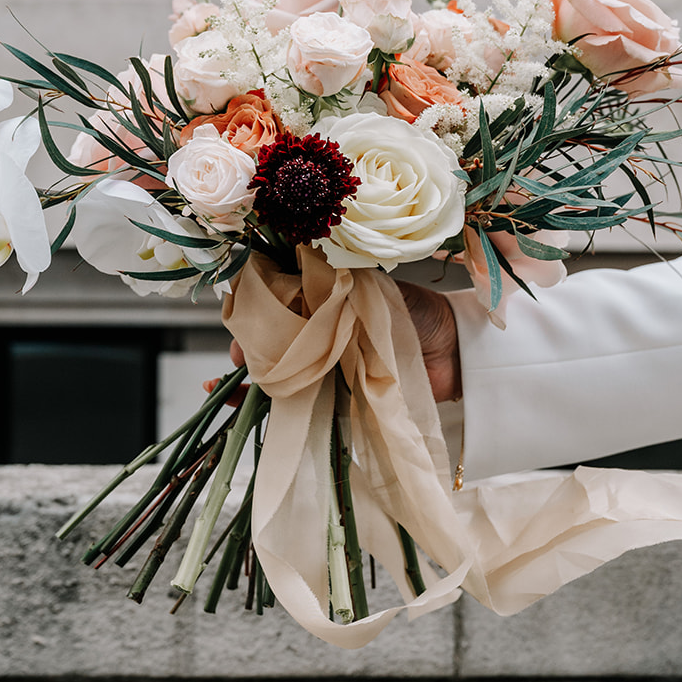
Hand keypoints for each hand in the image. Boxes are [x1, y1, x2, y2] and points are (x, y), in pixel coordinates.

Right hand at [214, 280, 461, 403]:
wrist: (453, 354)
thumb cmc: (417, 313)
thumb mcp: (369, 287)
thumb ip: (331, 283)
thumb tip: (286, 278)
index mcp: (326, 298)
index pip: (277, 298)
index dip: (255, 305)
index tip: (243, 313)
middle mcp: (320, 331)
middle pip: (270, 337)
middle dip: (249, 344)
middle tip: (240, 353)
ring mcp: (323, 365)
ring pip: (276, 369)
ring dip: (248, 374)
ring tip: (229, 379)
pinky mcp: (331, 396)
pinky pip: (292, 401)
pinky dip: (259, 403)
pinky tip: (227, 400)